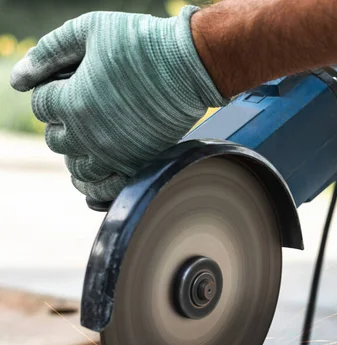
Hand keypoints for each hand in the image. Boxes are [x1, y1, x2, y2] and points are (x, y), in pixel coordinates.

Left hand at [10, 8, 226, 206]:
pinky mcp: (136, 166)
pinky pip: (105, 192)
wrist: (189, 65)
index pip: (40, 106)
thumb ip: (48, 52)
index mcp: (71, 102)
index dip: (51, 91)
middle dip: (63, 122)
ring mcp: (113, 156)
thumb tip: (17, 80)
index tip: (69, 82)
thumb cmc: (140, 42)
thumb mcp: (89, 30)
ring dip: (79, 155)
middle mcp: (88, 136)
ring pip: (78, 171)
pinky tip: (98, 176)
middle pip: (56, 140)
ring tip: (91, 140)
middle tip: (82, 107)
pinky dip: (96, 189)